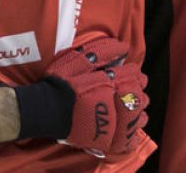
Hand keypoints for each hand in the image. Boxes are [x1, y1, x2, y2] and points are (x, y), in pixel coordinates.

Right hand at [17, 37, 148, 156]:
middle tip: (139, 86)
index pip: (130, 78)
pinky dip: (133, 132)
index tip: (135, 72)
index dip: (135, 74)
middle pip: (135, 98)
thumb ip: (102, 52)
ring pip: (135, 119)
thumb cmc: (61, 83)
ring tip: (138, 104)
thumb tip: (124, 46)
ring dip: (139, 110)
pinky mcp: (104, 140)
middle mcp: (111, 105)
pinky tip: (133, 125)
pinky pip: (126, 139)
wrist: (46, 110)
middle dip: (139, 90)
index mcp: (106, 84)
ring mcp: (109, 125)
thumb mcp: (77, 60)